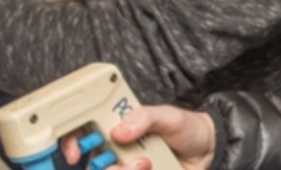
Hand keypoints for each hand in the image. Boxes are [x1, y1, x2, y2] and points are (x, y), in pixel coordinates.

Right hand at [61, 105, 215, 169]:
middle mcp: (118, 152)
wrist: (209, 151)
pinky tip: (152, 168)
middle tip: (123, 159)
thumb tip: (119, 131)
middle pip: (93, 165)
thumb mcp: (167, 115)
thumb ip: (144, 117)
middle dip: (104, 166)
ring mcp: (129, 169)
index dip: (71, 143)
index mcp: (117, 127)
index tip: (75, 153)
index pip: (83, 133)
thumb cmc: (185, 128)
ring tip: (147, 164)